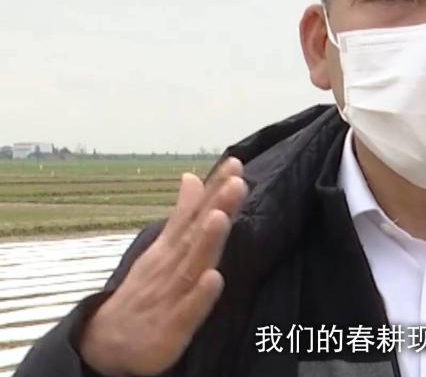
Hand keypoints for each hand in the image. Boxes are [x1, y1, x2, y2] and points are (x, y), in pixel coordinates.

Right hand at [79, 157, 248, 376]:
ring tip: (221, 216)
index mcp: (171, 249)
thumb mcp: (162, 249)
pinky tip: (215, 279)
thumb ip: (182, 215)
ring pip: (191, 266)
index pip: (195, 214)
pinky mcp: (171, 328)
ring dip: (206, 241)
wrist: (106, 345)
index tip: (235, 164)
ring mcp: (171, 296)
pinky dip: (200, 295)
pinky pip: (188, 311)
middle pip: (195, 234)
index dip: (215, 190)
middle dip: (216, 207)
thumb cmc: (146, 291)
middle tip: (236, 181)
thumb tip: (193, 177)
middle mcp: (170, 267)